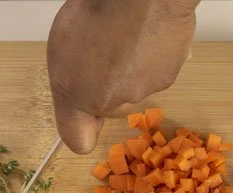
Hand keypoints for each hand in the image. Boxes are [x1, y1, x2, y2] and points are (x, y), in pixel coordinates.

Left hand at [48, 0, 197, 152]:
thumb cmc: (99, 7)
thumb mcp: (62, 43)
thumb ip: (70, 81)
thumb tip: (81, 98)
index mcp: (81, 96)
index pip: (79, 141)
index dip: (82, 126)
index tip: (83, 108)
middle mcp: (115, 102)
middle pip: (111, 107)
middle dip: (108, 85)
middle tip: (104, 48)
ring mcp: (145, 89)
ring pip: (135, 86)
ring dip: (131, 67)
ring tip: (127, 33)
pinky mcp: (170, 75)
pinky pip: (158, 69)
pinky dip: (153, 54)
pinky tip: (148, 29)